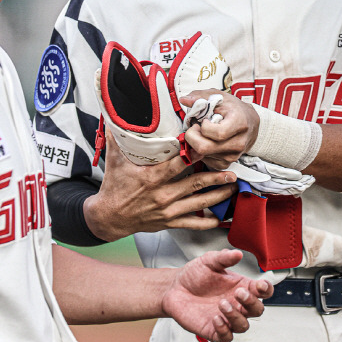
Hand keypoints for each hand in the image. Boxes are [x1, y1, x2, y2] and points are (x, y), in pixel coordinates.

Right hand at [83, 134, 238, 240]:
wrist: (108, 217)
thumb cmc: (114, 188)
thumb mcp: (114, 161)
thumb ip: (118, 139)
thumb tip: (114, 118)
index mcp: (152, 178)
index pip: (177, 164)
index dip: (193, 154)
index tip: (207, 145)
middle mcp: (163, 195)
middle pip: (195, 184)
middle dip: (216, 177)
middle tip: (232, 171)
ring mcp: (168, 210)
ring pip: (199, 203)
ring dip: (218, 195)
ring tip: (232, 187)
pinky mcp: (169, 222)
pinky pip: (192, 224)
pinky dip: (207, 222)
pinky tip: (220, 218)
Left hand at [162, 249, 272, 341]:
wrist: (175, 287)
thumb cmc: (195, 274)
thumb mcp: (209, 261)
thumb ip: (224, 258)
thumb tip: (238, 254)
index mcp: (241, 286)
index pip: (262, 291)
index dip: (266, 289)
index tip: (260, 285)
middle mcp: (237, 304)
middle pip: (257, 310)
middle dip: (252, 303)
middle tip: (238, 293)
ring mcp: (227, 318)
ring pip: (243, 325)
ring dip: (236, 317)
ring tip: (222, 304)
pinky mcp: (214, 330)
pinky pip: (226, 336)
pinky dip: (224, 330)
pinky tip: (215, 318)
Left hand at [182, 90, 259, 169]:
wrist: (250, 122)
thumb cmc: (234, 108)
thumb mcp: (219, 97)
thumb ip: (200, 97)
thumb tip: (183, 100)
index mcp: (239, 123)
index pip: (216, 133)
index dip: (203, 127)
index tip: (204, 120)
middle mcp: (238, 143)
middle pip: (205, 148)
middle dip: (192, 137)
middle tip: (195, 128)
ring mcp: (233, 155)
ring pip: (203, 155)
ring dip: (196, 144)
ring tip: (203, 133)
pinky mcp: (227, 163)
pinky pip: (206, 162)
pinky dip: (201, 152)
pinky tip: (206, 141)